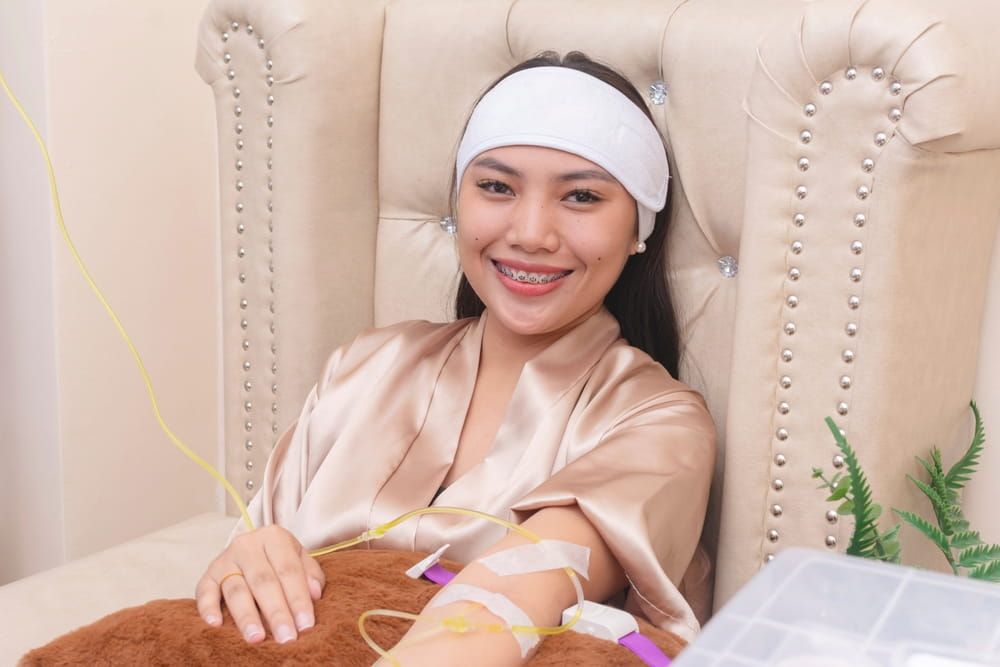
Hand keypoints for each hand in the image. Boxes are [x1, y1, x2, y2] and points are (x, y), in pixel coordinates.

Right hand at [195, 524, 324, 643]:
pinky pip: (205, 590)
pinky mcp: (208, 574)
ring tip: (256, 638)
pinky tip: (215, 625)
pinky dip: (208, 607)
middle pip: (264, 581)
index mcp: (274, 537)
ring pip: (236, 589)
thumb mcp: (300, 558)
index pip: (289, 570)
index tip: (306, 625)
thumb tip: (315, 593)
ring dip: (247, 616)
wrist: (251, 548)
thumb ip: (311, 574)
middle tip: (286, 637)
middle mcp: (247, 545)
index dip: (298, 599)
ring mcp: (225, 559)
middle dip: (276, 612)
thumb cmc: (280, 560)